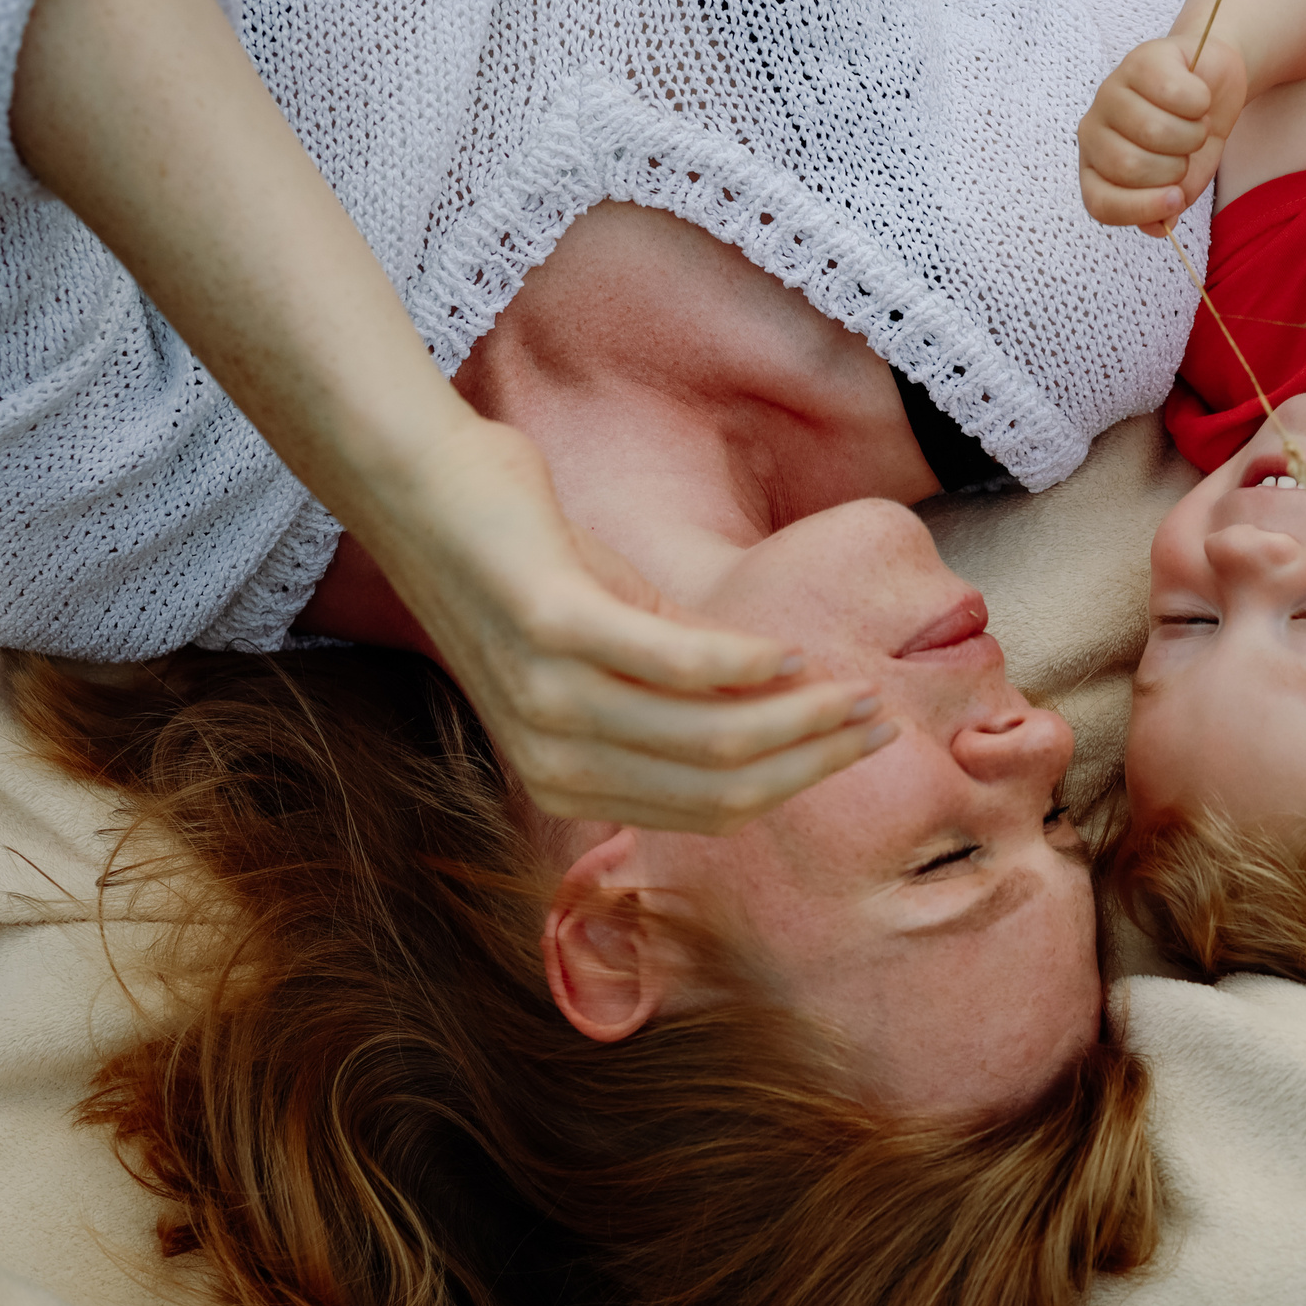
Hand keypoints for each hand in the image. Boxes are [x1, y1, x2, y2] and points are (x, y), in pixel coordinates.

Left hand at [369, 419, 892, 833]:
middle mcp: (554, 761)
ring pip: (711, 738)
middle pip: (721, 785)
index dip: (798, 783)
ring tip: (850, 685)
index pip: (710, 811)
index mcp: (567, 782)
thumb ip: (689, 692)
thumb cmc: (529, 566)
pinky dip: (748, 659)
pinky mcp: (554, 628)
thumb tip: (794, 703)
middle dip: (814, 757)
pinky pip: (678, 663)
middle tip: (878, 719)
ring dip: (798, 714)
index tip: (861, 742)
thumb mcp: (612, 647)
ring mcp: (550, 701)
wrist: (427, 494)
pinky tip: (791, 647)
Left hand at [1077, 36, 1250, 236]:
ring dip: (1193, 133)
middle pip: (1129, 166)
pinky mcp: (1139, 61)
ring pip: (1154, 131)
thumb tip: (1160, 225)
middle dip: (1175, 166)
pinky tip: (1198, 98)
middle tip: (1188, 150)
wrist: (1211, 84)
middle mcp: (1094, 131)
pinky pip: (1174, 94)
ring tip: (1196, 124)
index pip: (1101, 203)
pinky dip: (1200, 102)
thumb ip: (1169, 205)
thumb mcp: (1184, 180)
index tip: (1177, 199)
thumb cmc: (1189, 135)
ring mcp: (1111, 92)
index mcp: (1097, 169)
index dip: (1140, 208)